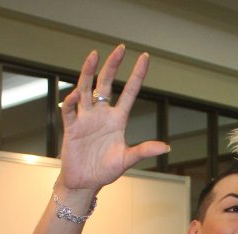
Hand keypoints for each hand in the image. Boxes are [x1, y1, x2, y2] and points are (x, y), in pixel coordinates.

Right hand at [57, 45, 168, 192]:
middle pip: (106, 83)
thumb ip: (144, 151)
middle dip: (113, 66)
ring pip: (86, 89)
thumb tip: (166, 147)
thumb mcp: (128, 159)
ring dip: (89, 72)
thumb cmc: (106, 170)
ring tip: (94, 55)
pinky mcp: (72, 127)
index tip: (145, 58)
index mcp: (118, 120)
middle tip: (121, 48)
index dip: (137, 75)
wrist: (85, 181)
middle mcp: (102, 114)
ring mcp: (86, 118)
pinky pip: (71, 110)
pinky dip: (72, 102)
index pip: (129, 92)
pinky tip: (76, 95)